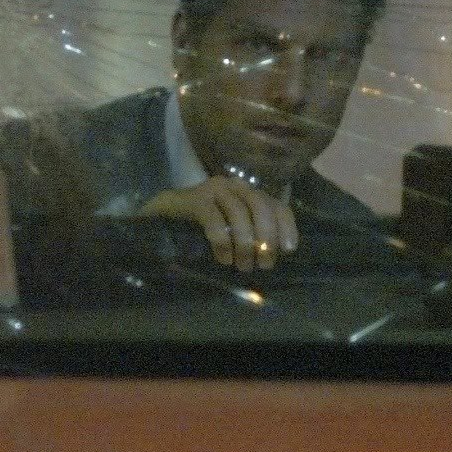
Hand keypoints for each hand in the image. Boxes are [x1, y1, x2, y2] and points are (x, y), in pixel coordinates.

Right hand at [141, 176, 297, 270]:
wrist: (162, 216)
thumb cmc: (202, 228)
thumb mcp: (232, 231)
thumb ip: (251, 235)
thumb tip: (272, 256)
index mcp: (249, 193)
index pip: (276, 204)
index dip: (286, 226)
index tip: (289, 250)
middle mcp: (235, 186)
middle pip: (261, 206)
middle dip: (267, 236)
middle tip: (264, 263)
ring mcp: (214, 189)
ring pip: (239, 212)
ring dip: (245, 242)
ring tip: (243, 265)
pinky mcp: (195, 199)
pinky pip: (214, 218)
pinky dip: (222, 240)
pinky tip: (223, 258)